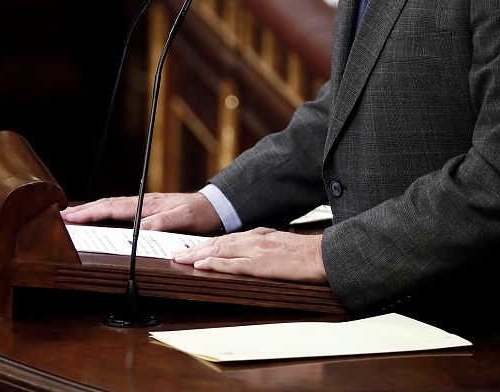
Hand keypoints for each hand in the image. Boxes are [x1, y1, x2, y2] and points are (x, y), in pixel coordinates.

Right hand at [60, 192, 221, 233]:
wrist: (213, 206)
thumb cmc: (199, 213)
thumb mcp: (182, 219)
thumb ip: (161, 224)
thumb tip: (137, 231)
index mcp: (147, 205)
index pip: (112, 208)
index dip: (90, 213)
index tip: (70, 216)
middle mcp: (143, 203)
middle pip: (108, 205)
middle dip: (84, 210)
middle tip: (62, 216)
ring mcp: (146, 205)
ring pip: (113, 206)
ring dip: (93, 210)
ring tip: (75, 215)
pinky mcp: (150, 210)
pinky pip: (122, 210)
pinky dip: (107, 211)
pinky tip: (102, 215)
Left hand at [174, 227, 325, 282]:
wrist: (323, 255)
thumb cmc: (306, 253)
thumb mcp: (281, 244)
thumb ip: (264, 246)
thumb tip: (250, 253)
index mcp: (259, 235)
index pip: (226, 239)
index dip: (206, 243)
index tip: (190, 248)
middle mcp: (254, 239)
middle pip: (218, 242)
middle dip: (195, 248)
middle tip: (176, 253)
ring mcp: (256, 251)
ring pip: (220, 250)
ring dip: (198, 254)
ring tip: (180, 258)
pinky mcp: (261, 264)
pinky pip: (233, 264)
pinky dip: (214, 263)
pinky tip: (201, 264)